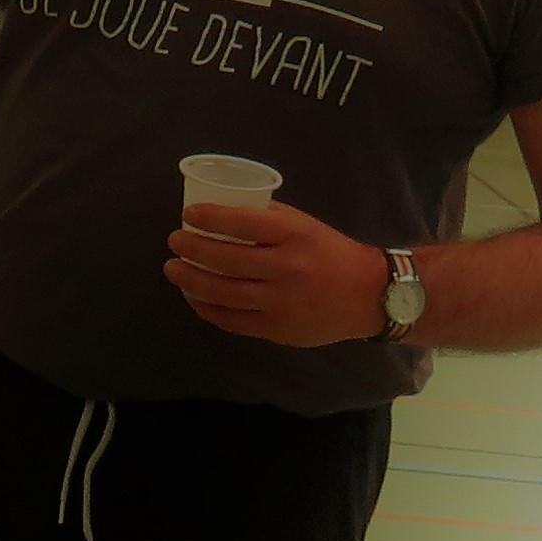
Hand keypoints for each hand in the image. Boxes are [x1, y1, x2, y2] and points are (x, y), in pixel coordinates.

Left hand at [166, 198, 391, 346]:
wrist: (367, 295)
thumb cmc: (331, 253)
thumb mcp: (306, 225)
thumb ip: (269, 218)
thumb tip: (223, 211)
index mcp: (294, 235)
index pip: (242, 222)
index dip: (209, 217)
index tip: (188, 214)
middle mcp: (286, 268)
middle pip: (226, 259)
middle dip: (192, 249)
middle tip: (174, 242)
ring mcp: (281, 302)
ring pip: (223, 292)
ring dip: (191, 280)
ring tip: (174, 269)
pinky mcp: (277, 329)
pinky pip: (232, 320)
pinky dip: (208, 308)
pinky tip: (195, 298)